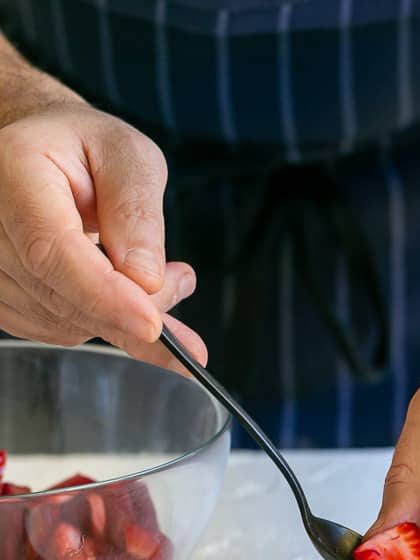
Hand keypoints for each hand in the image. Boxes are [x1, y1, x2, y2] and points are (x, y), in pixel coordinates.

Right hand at [0, 103, 205, 370]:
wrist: (43, 151)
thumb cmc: (84, 147)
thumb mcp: (129, 157)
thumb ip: (137, 212)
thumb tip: (145, 279)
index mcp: (13, 172)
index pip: (51, 250)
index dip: (103, 295)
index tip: (152, 323)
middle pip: (58, 294)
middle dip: (129, 307)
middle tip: (180, 283)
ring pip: (60, 321)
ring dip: (117, 316)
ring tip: (152, 276)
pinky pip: (54, 329)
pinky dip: (98, 321)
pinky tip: (122, 294)